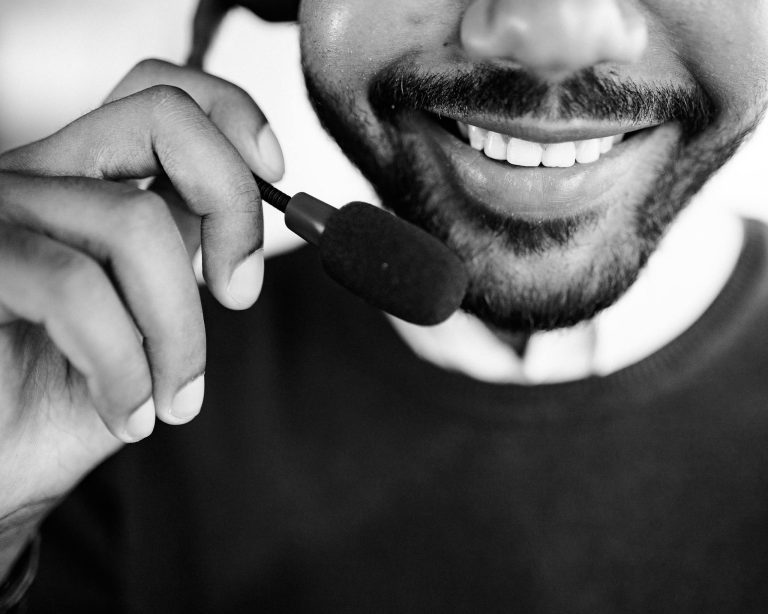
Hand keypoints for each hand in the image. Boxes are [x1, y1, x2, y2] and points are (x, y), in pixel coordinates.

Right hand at [0, 59, 283, 573]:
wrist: (1, 463)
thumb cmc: (71, 395)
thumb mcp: (153, 317)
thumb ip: (183, 252)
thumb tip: (241, 218)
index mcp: (91, 182)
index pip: (162, 93)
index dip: (232, 115)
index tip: (275, 176)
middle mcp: (43, 177)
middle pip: (163, 120)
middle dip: (231, 207)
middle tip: (241, 296)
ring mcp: (0, 212)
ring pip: (137, 225)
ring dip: (180, 334)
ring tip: (174, 400)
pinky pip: (76, 291)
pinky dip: (124, 366)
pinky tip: (129, 413)